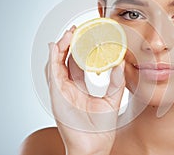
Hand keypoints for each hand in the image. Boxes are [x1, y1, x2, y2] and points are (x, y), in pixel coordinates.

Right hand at [46, 27, 124, 154]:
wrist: (94, 145)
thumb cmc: (101, 127)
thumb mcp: (113, 100)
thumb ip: (116, 81)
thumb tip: (120, 62)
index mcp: (79, 87)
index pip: (77, 63)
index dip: (80, 49)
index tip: (86, 36)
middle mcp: (68, 87)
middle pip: (65, 60)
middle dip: (68, 44)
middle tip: (75, 30)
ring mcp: (61, 91)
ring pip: (56, 64)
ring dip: (59, 48)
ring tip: (68, 34)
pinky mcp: (56, 95)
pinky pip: (52, 73)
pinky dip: (53, 59)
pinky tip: (56, 47)